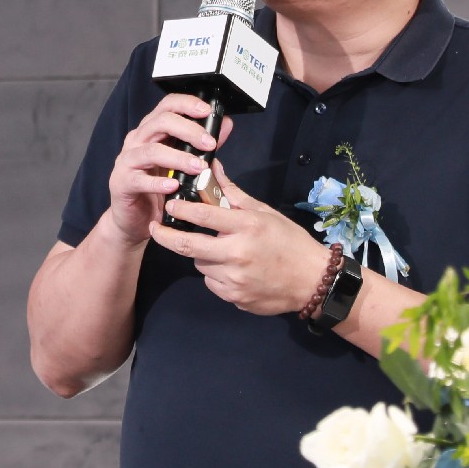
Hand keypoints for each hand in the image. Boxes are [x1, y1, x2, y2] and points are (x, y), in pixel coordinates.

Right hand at [102, 94, 232, 249]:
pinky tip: (174, 186)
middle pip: (160, 122)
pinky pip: (139, 180)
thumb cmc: (157, 186)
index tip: (207, 111)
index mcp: (152, 130)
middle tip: (209, 143)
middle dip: (189, 130)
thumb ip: (202, 143)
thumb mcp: (182, 161)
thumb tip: (225, 124)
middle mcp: (137, 140)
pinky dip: (159, 182)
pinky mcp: (122, 182)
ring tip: (199, 167)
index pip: (167, 105)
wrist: (135, 217)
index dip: (187, 104)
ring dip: (179, 158)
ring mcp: (127, 161)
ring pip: (152, 151)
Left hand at [147, 162, 331, 315]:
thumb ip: (235, 194)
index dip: (181, 209)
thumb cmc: (291, 242)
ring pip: (200, 264)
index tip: (169, 205)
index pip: (203, 214)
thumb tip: (212, 170)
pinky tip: (233, 269)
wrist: (312, 282)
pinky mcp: (234, 297)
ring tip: (221, 250)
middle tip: (155, 229)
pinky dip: (216, 273)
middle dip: (166, 236)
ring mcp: (234, 279)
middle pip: (188, 245)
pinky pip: (212, 282)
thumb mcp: (266, 213)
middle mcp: (237, 253)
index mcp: (247, 226)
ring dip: (202, 254)